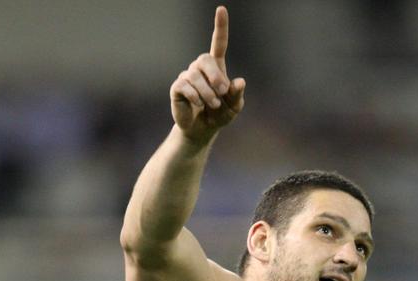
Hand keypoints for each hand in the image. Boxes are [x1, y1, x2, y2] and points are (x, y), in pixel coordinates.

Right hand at [169, 6, 245, 142]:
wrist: (202, 130)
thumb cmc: (220, 115)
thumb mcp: (233, 108)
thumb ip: (237, 95)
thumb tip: (240, 81)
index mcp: (217, 68)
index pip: (219, 43)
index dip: (220, 27)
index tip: (221, 9)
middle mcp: (200, 68)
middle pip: (205, 58)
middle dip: (215, 75)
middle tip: (223, 91)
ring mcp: (187, 77)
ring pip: (195, 76)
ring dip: (207, 93)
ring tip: (213, 105)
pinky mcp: (177, 88)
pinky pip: (185, 86)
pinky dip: (196, 97)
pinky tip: (199, 105)